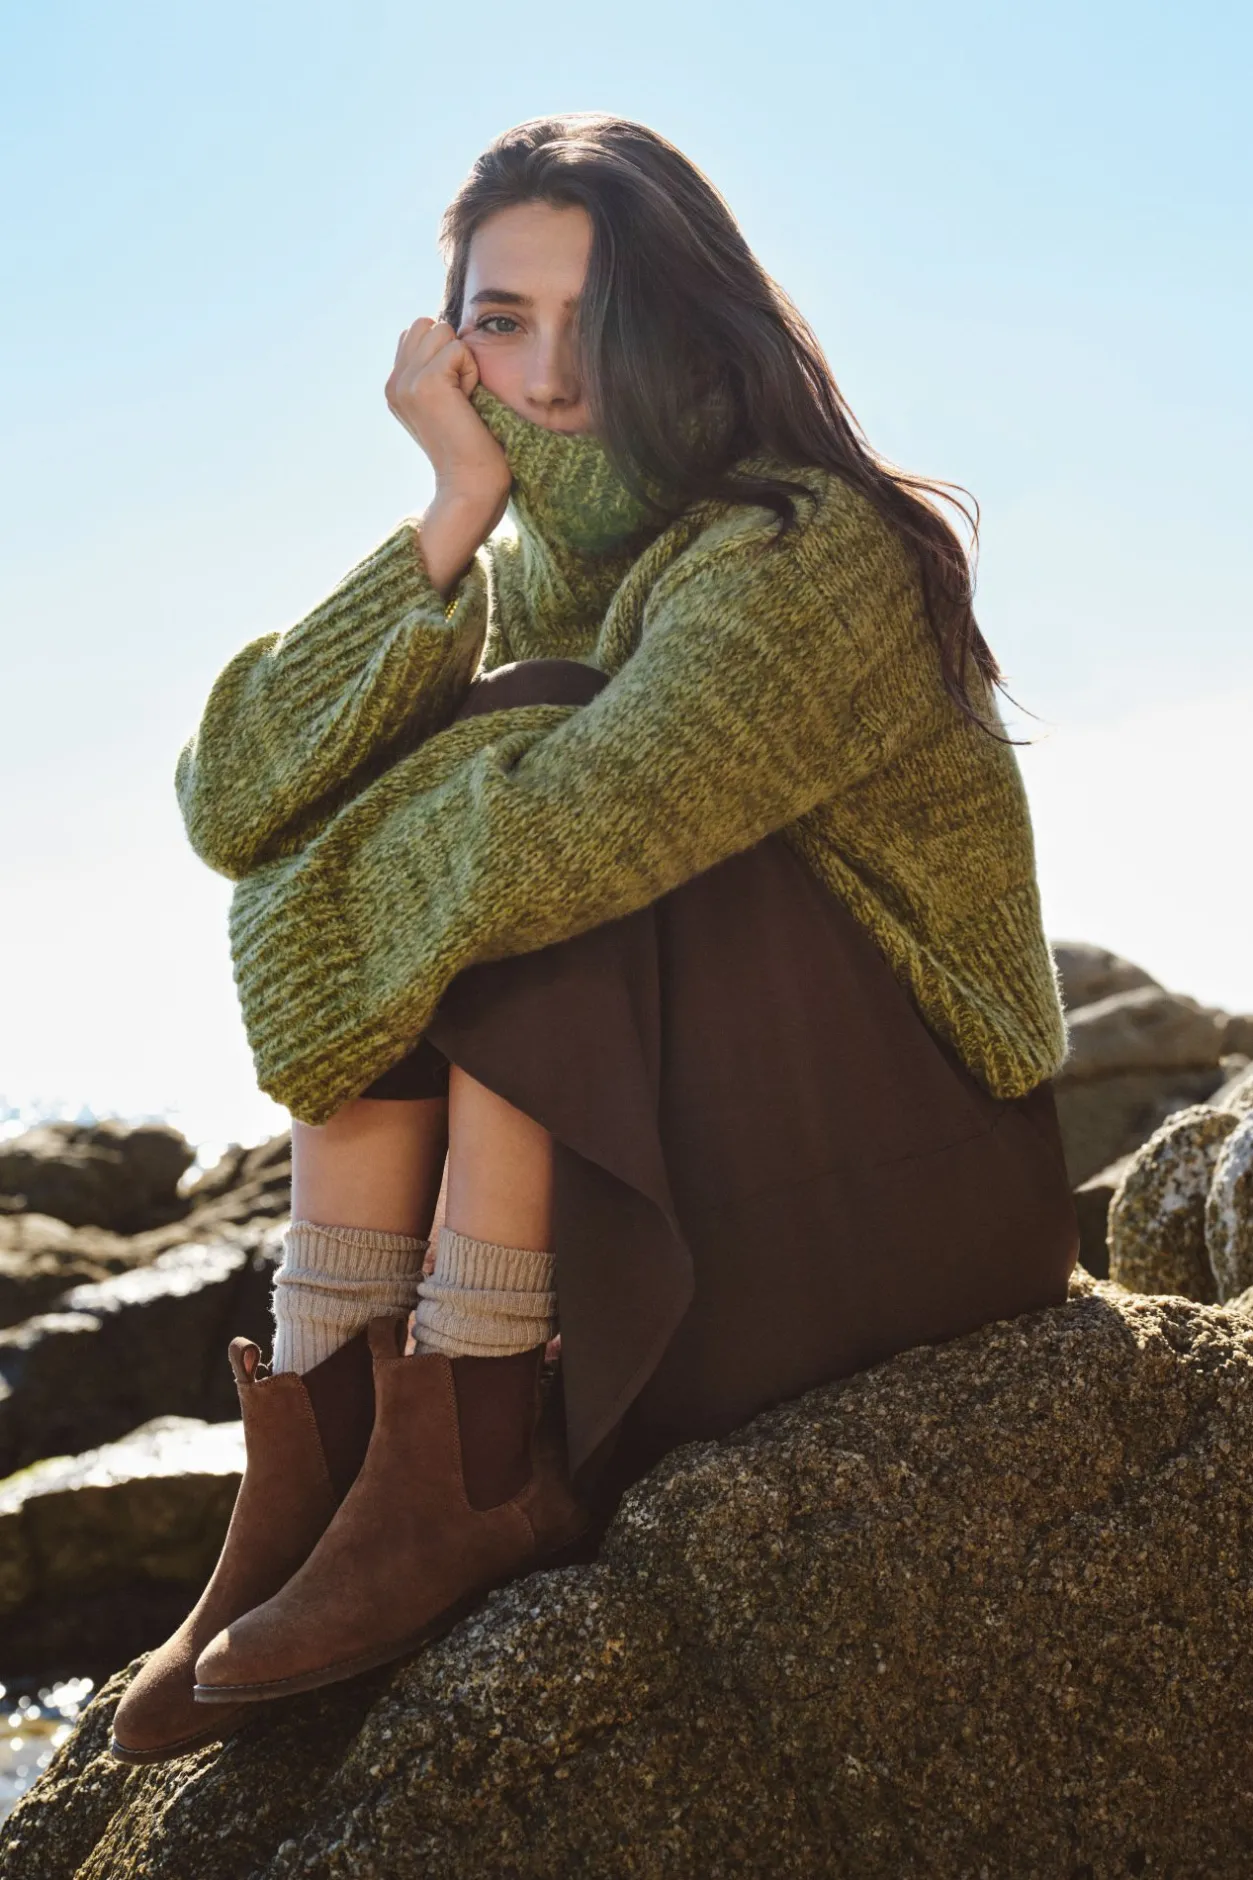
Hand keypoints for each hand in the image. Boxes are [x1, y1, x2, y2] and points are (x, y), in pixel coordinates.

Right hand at [386, 319, 511, 594]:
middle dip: (452, 350)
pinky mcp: (425, 383)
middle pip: (428, 324)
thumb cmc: (471, 448)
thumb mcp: (445, 403)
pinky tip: (467, 403)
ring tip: (463, 398)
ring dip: (462, 360)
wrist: (470, 484)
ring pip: (441, 330)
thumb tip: (444, 331)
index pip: (418, 331)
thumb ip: (434, 369)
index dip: (445, 354)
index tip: (453, 396)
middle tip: (459, 394)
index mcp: (395, 386)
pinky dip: (471, 372)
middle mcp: (394, 382)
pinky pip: (458, 349)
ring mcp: (405, 382)